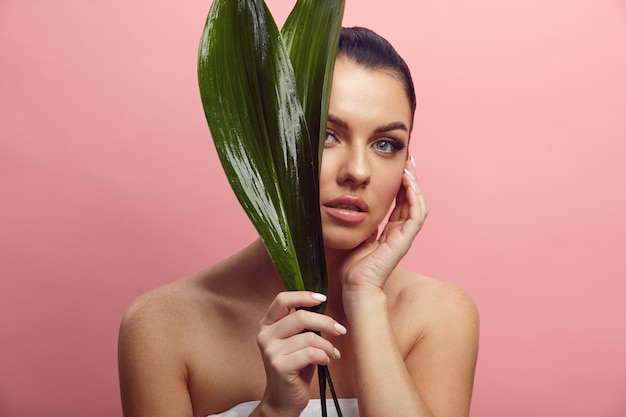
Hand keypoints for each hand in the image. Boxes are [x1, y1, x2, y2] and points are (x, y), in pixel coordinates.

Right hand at [256, 291, 345, 415]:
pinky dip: (324, 356)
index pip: (282, 300)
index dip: (303, 296)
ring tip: (332, 353)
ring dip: (327, 345)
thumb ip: (302, 324)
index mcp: (267, 324)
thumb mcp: (296, 340)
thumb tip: (323, 305)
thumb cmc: (295, 367)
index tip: (322, 299)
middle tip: (340, 329)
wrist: (284, 399)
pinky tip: (326, 361)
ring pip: (308, 337)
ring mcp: (270, 351)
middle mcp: (265, 335)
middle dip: (325, 322)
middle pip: (300, 316)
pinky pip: (310, 353)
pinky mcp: (279, 366)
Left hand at [340, 156, 427, 289]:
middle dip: (411, 179)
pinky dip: (414, 198)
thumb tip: (356, 205)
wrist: (355, 286)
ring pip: (417, 205)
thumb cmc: (353, 266)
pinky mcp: (404, 241)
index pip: (401, 203)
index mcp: (391, 232)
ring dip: (415, 185)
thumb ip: (363, 222)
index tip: (400, 167)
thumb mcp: (358, 236)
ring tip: (409, 168)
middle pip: (412, 200)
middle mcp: (400, 233)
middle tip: (409, 160)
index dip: (402, 185)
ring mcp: (404, 237)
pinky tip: (408, 183)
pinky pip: (416, 215)